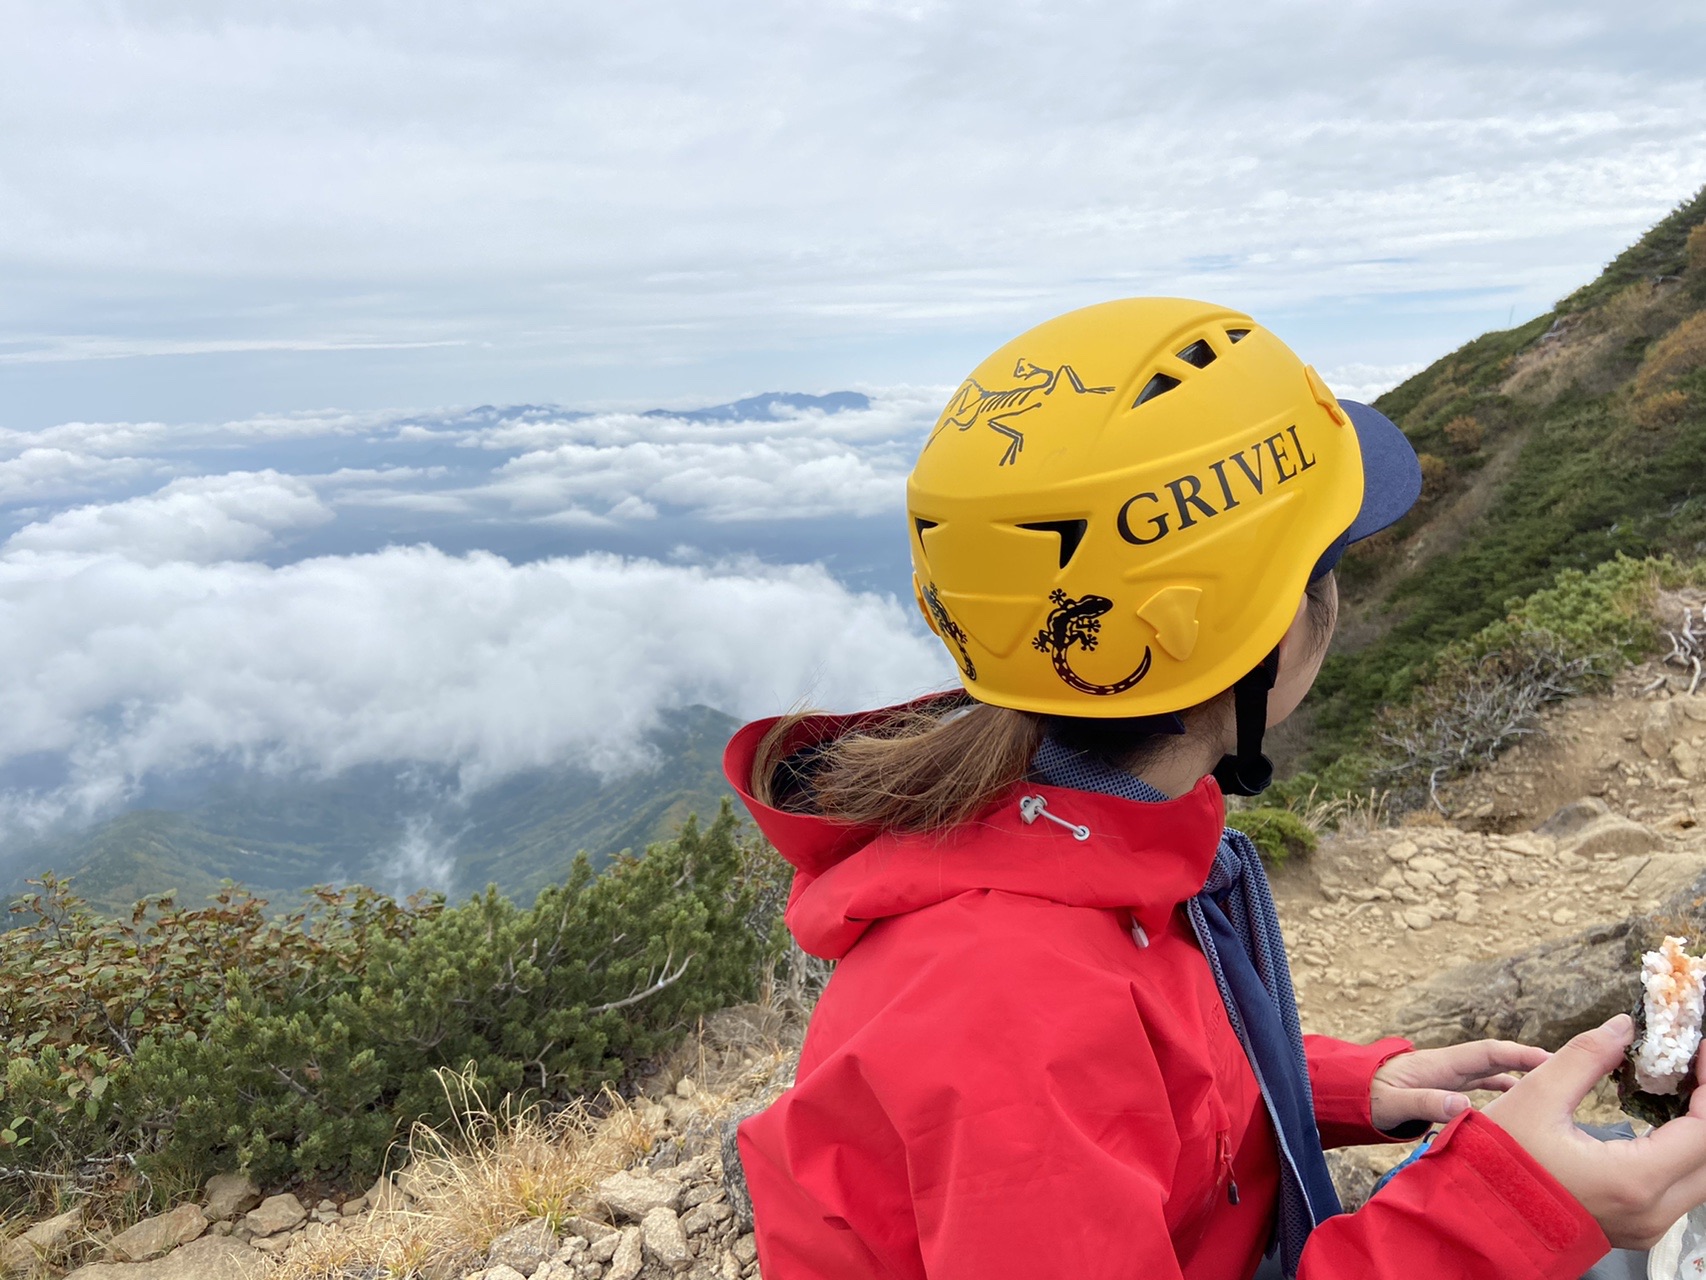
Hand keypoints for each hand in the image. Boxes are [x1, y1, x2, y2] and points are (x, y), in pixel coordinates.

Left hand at [1370, 1038, 1549, 1130]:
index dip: (1520, 1054)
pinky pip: (1481, 1090)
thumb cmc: (1369, 1097)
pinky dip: (1502, 1095)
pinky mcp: (1445, 1091)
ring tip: (1553, 1093)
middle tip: (1566, 1075)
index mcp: (1441, 1064)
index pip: (1488, 1053)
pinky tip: (1520, 1108)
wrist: (1349, 1095)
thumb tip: (1463, 1106)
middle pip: (1497, 1062)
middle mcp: (1449, 1068)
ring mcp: (1449, 1079)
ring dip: (1519, 1082)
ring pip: (1492, 1077)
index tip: (1552, 1060)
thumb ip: (1427, 1104)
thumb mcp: (1395, 1103)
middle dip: (1529, 1065)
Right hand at [1484, 1013, 1705, 1248]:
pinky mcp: (1636, 1229)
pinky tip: (1663, 1122)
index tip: (1699, 1053)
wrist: (1474, 1214)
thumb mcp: (1537, 1096)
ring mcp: (1646, 1227)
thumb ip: (1586, 1057)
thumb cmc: (1498, 1159)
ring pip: (1700, 1178)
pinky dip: (1682, 1153)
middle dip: (1705, 1109)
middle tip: (1691, 1070)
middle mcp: (1652, 1212)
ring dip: (1697, 1132)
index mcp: (1633, 1179)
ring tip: (1679, 1091)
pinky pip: (1679, 1191)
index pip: (1703, 1131)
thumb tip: (1624, 1027)